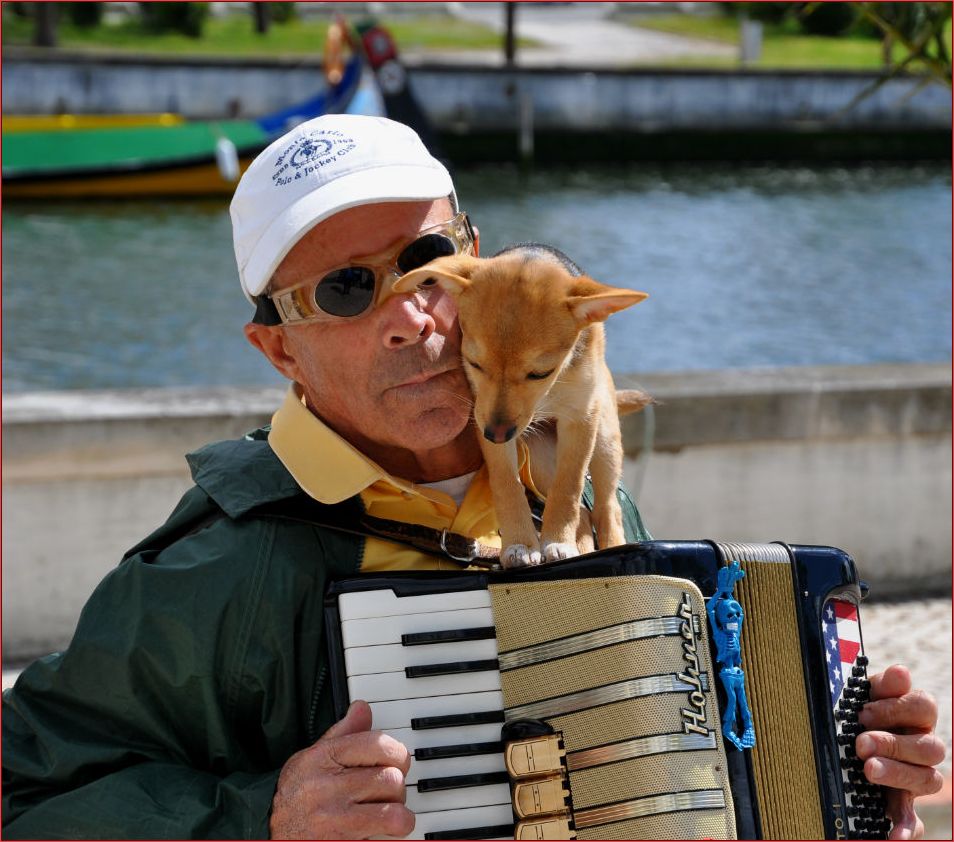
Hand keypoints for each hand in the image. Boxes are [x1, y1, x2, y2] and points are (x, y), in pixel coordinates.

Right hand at [269, 700, 413, 839]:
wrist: (268, 834)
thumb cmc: (293, 797)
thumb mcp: (311, 758)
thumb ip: (342, 733)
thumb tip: (362, 707)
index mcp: (321, 758)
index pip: (377, 744)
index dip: (396, 753)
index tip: (396, 762)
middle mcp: (326, 787)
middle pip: (391, 778)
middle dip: (397, 786)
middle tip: (388, 791)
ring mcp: (333, 820)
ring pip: (394, 809)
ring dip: (398, 813)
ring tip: (387, 812)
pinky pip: (387, 835)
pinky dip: (393, 834)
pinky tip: (383, 830)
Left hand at [856, 664, 945, 839]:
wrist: (840, 742)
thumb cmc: (854, 714)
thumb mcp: (862, 696)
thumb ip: (881, 687)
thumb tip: (901, 672)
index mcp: (914, 715)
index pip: (924, 706)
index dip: (896, 708)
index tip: (863, 712)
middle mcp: (922, 746)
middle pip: (930, 746)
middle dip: (894, 743)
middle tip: (860, 743)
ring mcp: (916, 776)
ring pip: (928, 778)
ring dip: (898, 774)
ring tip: (867, 769)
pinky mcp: (903, 804)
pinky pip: (913, 819)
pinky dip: (906, 829)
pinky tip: (894, 837)